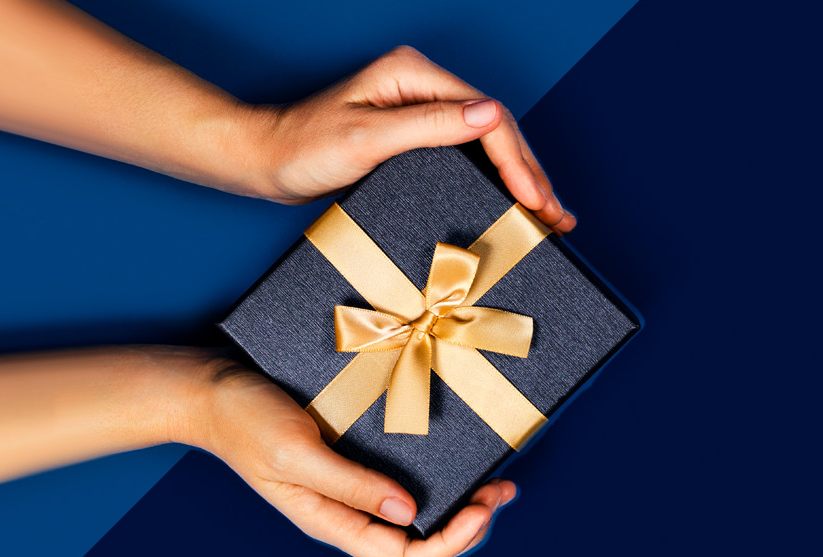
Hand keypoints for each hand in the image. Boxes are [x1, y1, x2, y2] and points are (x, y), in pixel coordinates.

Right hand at [164, 354, 516, 556]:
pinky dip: (435, 476)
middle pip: (416, 541)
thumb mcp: (297, 452)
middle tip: (504, 490)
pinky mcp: (349, 459)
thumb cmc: (245, 421)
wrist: (211, 389)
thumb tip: (406, 511)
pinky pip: (400, 481)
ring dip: (458, 503)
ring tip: (494, 481)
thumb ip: (350, 485)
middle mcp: (345, 512)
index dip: (450, 543)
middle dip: (466, 525)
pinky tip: (456, 458)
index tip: (484, 510)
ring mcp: (347, 487)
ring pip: (414, 515)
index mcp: (331, 522)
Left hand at [236, 46, 574, 232]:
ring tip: (550, 215)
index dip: (517, 160)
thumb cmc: (304, 148)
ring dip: (520, 179)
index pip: (486, 115)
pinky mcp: (415, 133)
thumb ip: (430, 125)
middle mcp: (421, 84)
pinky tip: (514, 201)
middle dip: (529, 173)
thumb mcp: (368, 138)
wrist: (266, 161)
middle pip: (495, 128)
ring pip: (487, 142)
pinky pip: (468, 154)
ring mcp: (420, 108)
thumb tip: (490, 115)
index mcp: (414, 74)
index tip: (535, 198)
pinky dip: (494, 179)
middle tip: (557, 216)